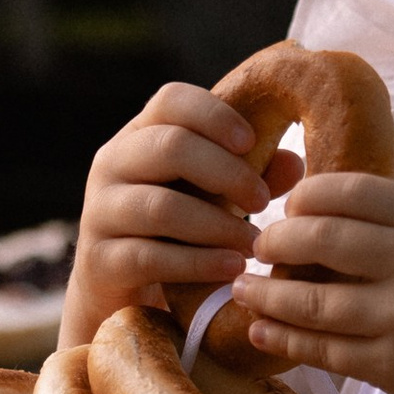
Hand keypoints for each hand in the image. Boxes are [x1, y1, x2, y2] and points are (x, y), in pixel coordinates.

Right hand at [61, 81, 301, 346]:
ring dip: (219, 226)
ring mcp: (99, 212)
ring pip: (163, 208)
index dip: (215, 116)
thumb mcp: (212, 196)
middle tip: (264, 201)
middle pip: (170, 146)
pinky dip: (199, 264)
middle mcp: (112, 165)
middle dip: (227, 173)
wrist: (122, 293)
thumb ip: (249, 175)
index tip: (252, 143)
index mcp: (139, 136)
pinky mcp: (101, 261)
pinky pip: (152, 258)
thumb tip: (294, 163)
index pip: (171, 101)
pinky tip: (233, 270)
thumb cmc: (177, 231)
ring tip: (256, 244)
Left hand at [245, 174, 393, 393]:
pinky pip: (322, 349)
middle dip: (276, 240)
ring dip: (266, 293)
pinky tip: (262, 331)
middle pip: (320, 237)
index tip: (288, 207)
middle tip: (258, 247)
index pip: (350, 190)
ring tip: (243, 288)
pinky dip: (284, 338)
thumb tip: (316, 216)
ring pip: (311, 298)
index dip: (306, 195)